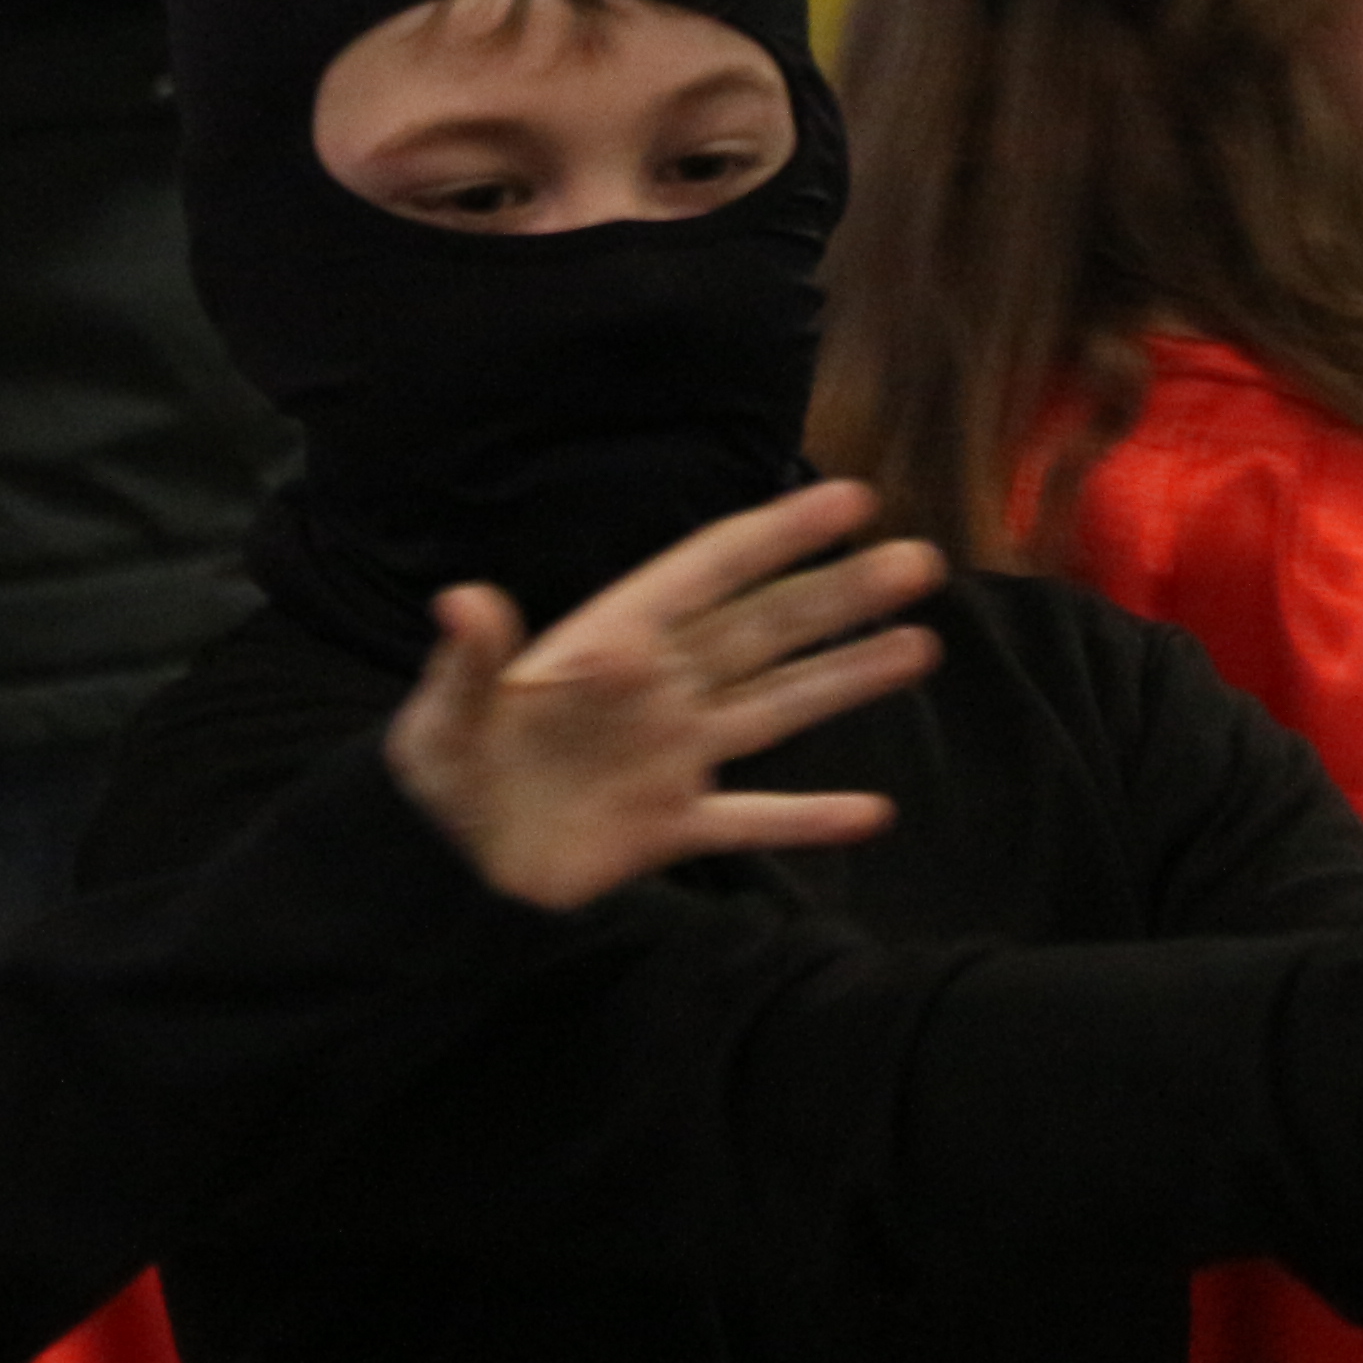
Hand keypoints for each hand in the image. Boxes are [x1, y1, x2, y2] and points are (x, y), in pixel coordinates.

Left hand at [384, 478, 942, 906]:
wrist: (447, 863)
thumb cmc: (445, 770)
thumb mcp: (442, 716)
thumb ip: (468, 663)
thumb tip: (465, 601)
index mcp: (612, 643)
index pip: (707, 574)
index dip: (777, 535)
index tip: (848, 499)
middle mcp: (659, 690)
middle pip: (765, 632)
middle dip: (839, 598)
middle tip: (917, 565)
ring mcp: (674, 757)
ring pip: (776, 709)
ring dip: (846, 680)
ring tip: (920, 648)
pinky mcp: (671, 827)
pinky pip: (751, 821)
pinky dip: (808, 819)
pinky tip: (873, 812)